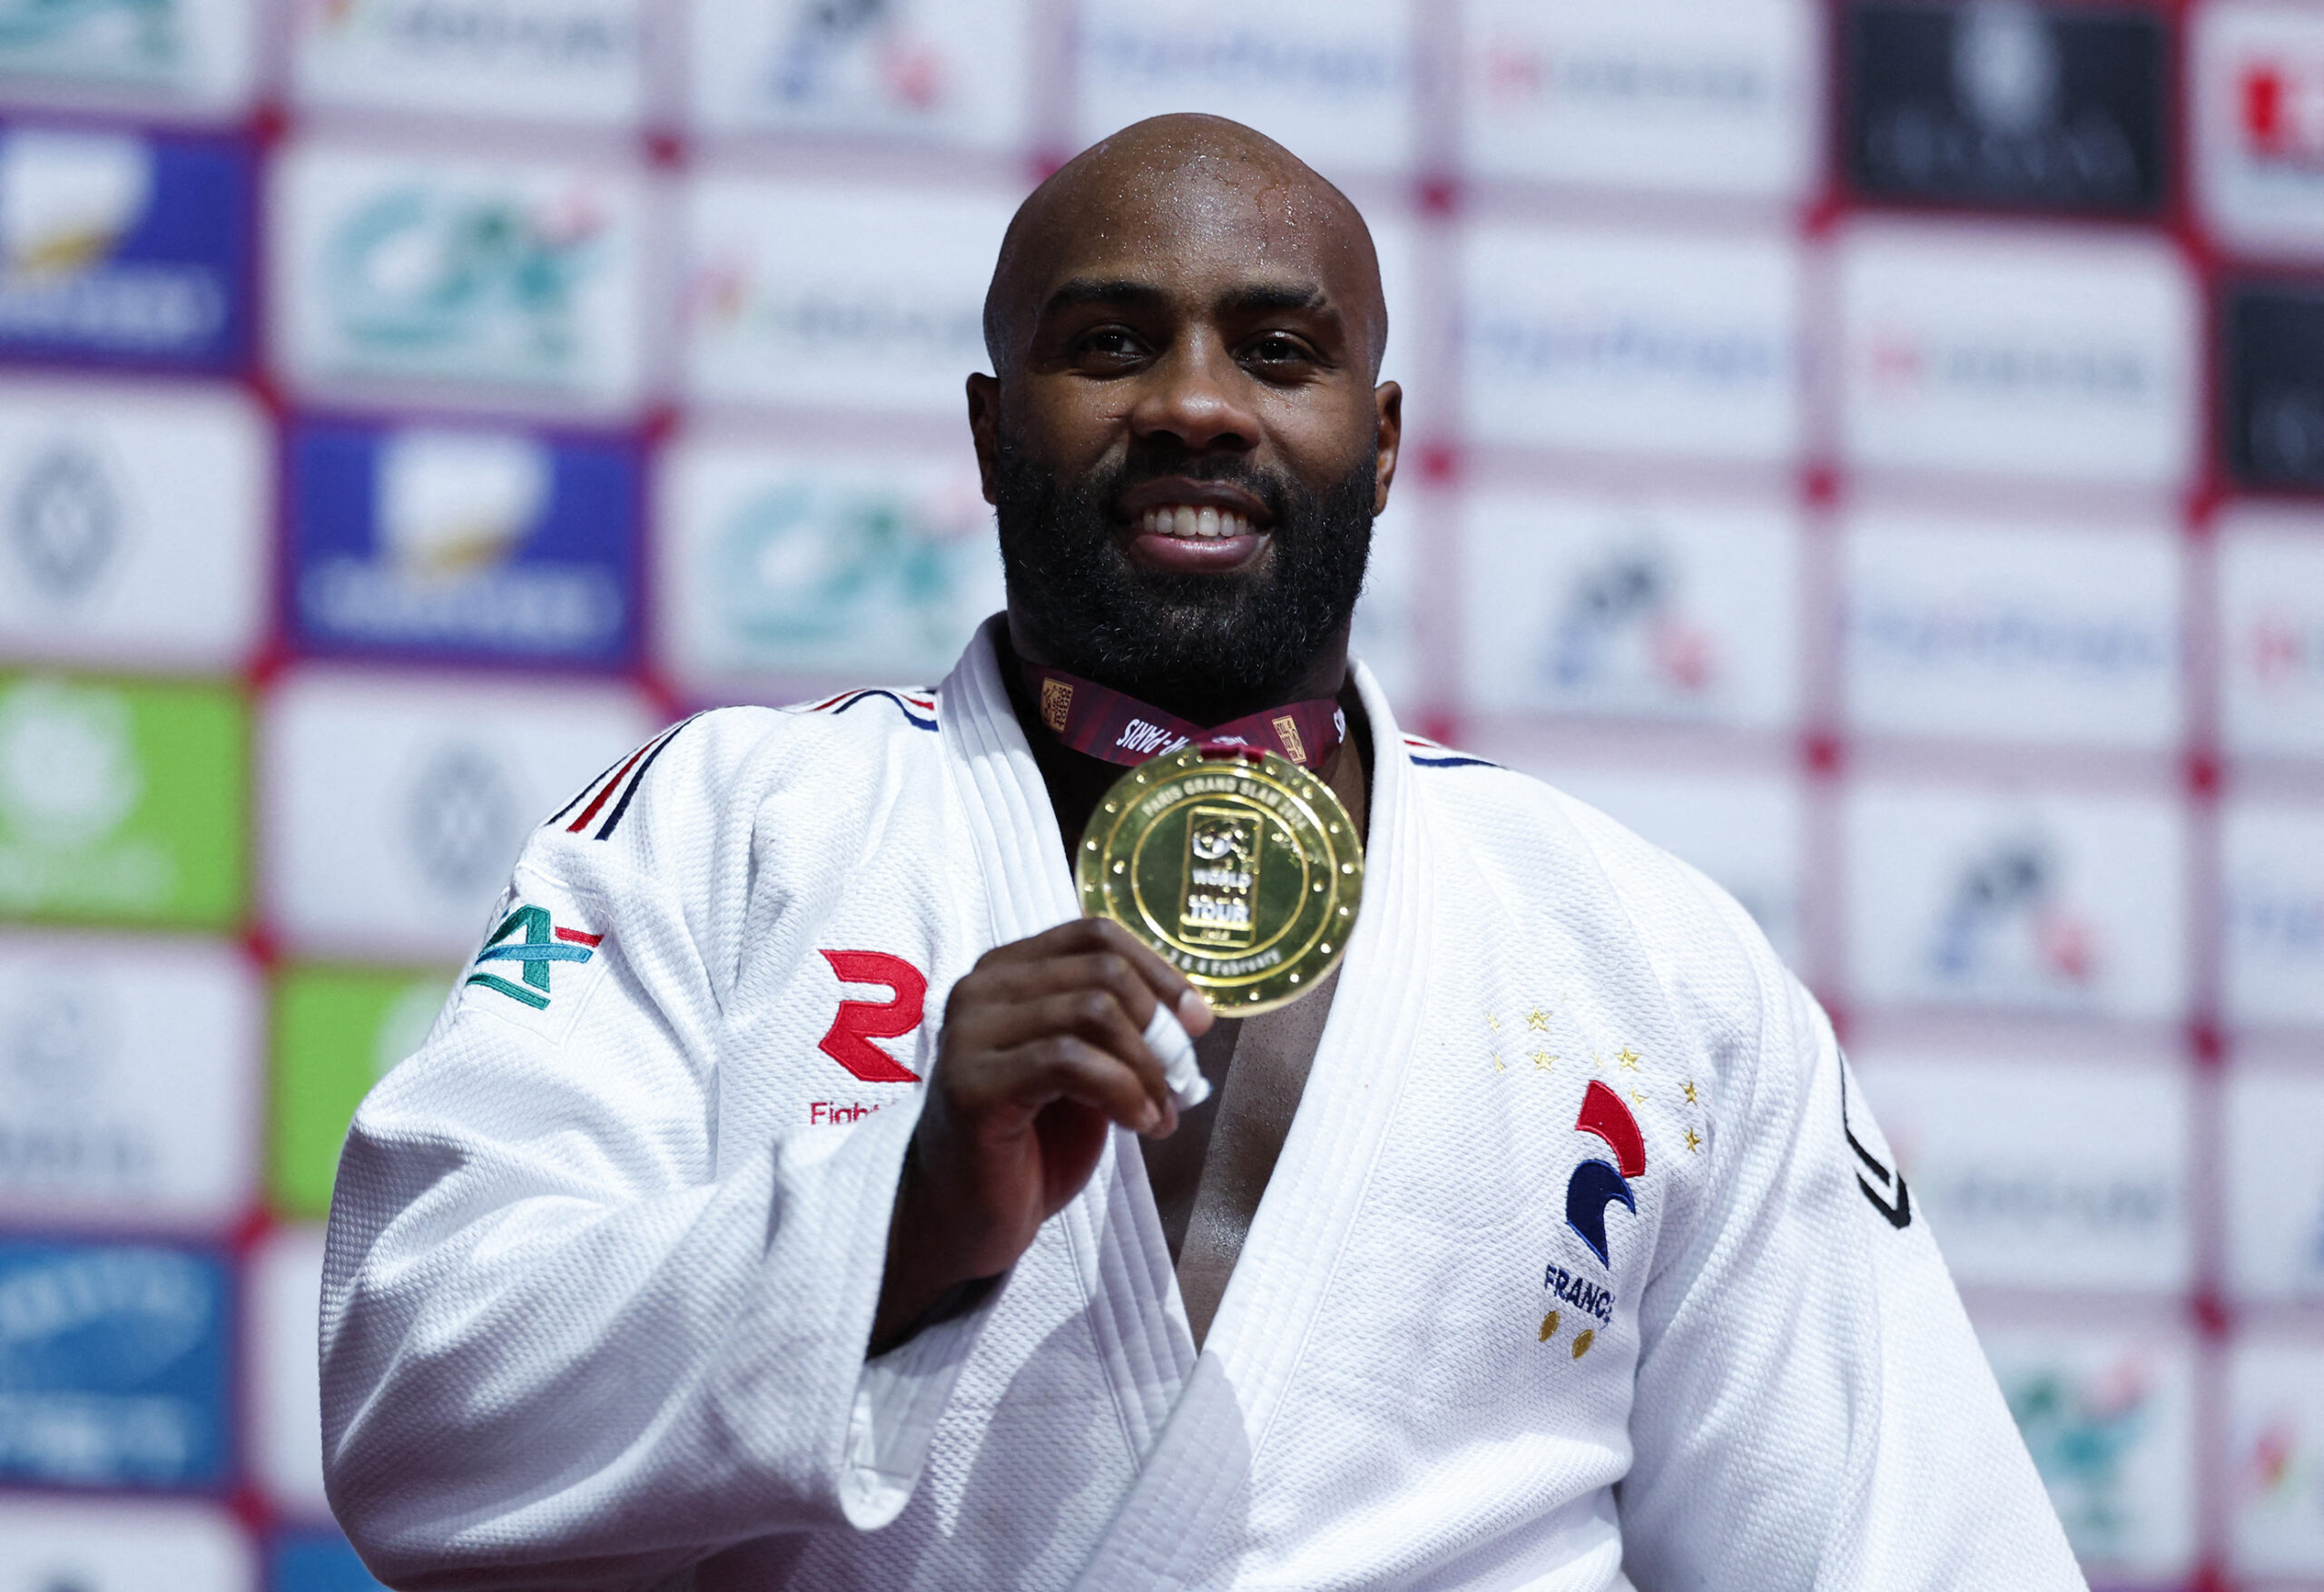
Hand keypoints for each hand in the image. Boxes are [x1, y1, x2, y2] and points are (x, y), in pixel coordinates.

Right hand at [870, 918, 1212, 1351]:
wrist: (967, 1217)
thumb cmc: (1030, 1142)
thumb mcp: (1086, 1070)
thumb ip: (1122, 1032)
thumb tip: (1194, 1017)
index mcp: (1008, 972)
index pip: (1095, 934)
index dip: (1159, 971)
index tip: (1198, 1021)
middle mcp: (981, 989)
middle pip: (1102, 970)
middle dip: (1161, 1028)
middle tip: (1183, 1083)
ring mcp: (970, 1034)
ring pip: (1092, 1010)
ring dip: (1147, 1068)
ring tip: (1160, 1114)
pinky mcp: (973, 1084)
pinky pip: (1070, 1061)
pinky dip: (1123, 1091)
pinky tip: (1139, 1125)